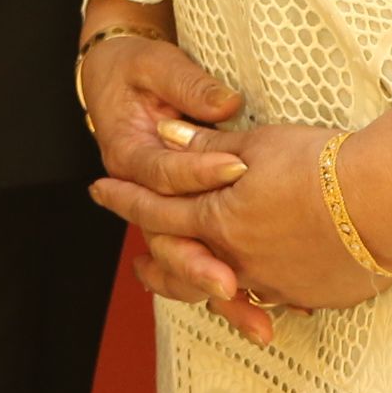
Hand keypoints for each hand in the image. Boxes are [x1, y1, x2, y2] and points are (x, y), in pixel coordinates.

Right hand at [78, 10, 261, 333]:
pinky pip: (212, 266)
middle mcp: (148, 196)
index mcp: (130, 155)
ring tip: (260, 325)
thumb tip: (223, 102)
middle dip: (200, 265)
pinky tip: (278, 310)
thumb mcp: (156, 67)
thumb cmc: (133, 72)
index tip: (236, 167)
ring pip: (191, 269)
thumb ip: (188, 86)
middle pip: (171, 241)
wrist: (113, 79)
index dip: (198, 171)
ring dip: (224, 299)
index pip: (164, 174)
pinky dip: (243, 292)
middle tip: (228, 282)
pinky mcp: (193, 227)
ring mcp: (170, 218)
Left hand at [95, 121, 391, 336]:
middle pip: (184, 264)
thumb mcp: (256, 144)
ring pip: (229, 289)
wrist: (388, 205)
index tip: (99, 190)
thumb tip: (165, 137)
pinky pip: (274, 298)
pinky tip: (260, 291)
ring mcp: (276, 284)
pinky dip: (260, 293)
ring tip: (200, 287)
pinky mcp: (312, 296)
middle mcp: (239, 259)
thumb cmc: (321, 165)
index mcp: (218, 218)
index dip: (126, 198)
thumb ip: (205, 147)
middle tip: (139, 268)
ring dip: (208, 287)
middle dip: (159, 265)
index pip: (157, 208)